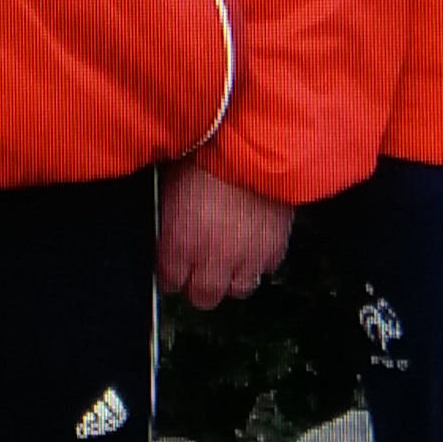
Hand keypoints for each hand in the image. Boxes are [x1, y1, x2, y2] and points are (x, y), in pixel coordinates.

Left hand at [155, 162, 290, 309]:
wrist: (254, 144)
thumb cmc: (207, 154)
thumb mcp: (171, 183)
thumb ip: (170, 217)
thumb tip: (168, 229)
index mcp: (179, 243)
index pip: (170, 281)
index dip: (171, 274)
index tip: (173, 267)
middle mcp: (213, 258)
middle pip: (204, 297)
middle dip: (199, 287)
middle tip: (199, 271)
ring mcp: (247, 257)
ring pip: (238, 290)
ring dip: (232, 279)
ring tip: (230, 261)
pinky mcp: (275, 248)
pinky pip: (267, 268)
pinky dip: (260, 261)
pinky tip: (254, 244)